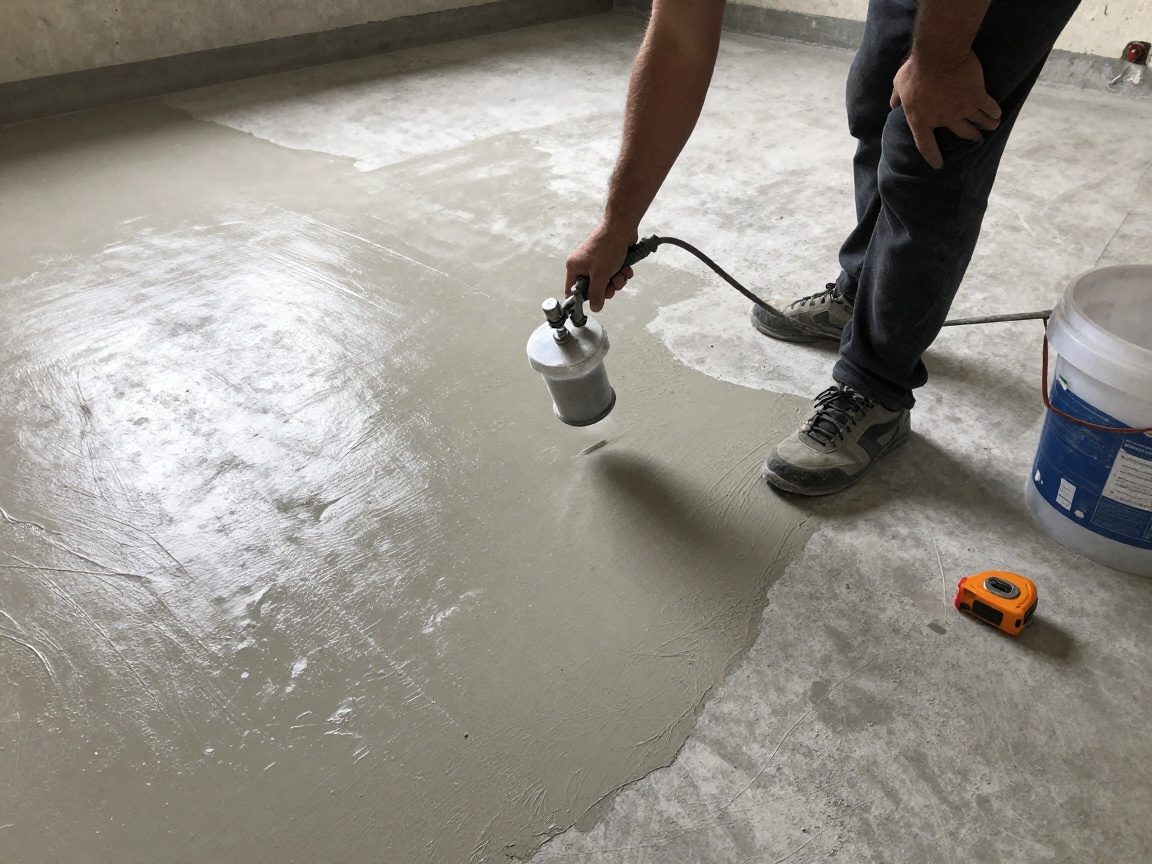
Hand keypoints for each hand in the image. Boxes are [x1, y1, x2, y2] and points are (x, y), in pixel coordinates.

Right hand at [564, 221, 637, 312]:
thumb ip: (596, 294)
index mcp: (574, 267)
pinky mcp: (609, 259)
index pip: (573, 290)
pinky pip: (614, 274)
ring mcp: (597, 262)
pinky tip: (626, 268)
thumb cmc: (607, 247)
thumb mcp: (600, 275)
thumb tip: (595, 308)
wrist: (622, 227)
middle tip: (612, 284)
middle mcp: (583, 265)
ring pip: (606, 282)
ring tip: (621, 272)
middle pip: (593, 288)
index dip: (582, 298)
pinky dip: (621, 273)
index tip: (594, 301)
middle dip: (606, 288)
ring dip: (617, 281)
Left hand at [890, 50, 1001, 169]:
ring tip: (992, 127)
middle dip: (970, 136)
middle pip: (961, 132)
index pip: (925, 145)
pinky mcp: (978, 97)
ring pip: (978, 121)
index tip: (939, 165)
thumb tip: (893, 105)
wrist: (939, 55)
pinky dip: (994, 112)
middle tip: (976, 138)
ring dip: (986, 125)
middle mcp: (943, 119)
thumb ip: (896, 97)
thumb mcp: (899, 84)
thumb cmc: (916, 69)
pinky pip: (989, 107)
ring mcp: (962, 109)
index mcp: (921, 120)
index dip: (932, 156)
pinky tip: (998, 114)